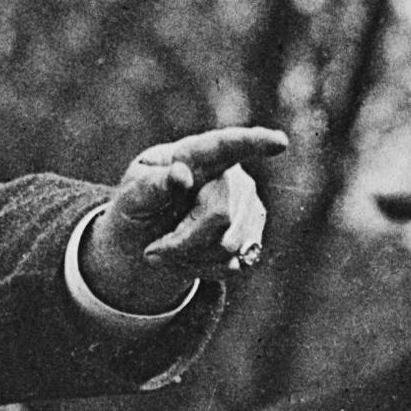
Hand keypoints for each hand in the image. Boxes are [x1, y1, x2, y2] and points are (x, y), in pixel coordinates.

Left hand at [81, 126, 288, 311]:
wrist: (149, 234)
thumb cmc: (141, 205)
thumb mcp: (131, 194)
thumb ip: (151, 185)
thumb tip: (181, 174)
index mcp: (197, 155)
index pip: (227, 146)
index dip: (255, 142)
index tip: (278, 142)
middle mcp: (231, 176)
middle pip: (219, 214)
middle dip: (181, 241)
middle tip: (152, 249)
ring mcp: (247, 206)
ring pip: (226, 245)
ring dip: (188, 257)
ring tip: (169, 248)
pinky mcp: (253, 236)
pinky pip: (231, 264)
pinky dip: (201, 269)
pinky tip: (189, 255)